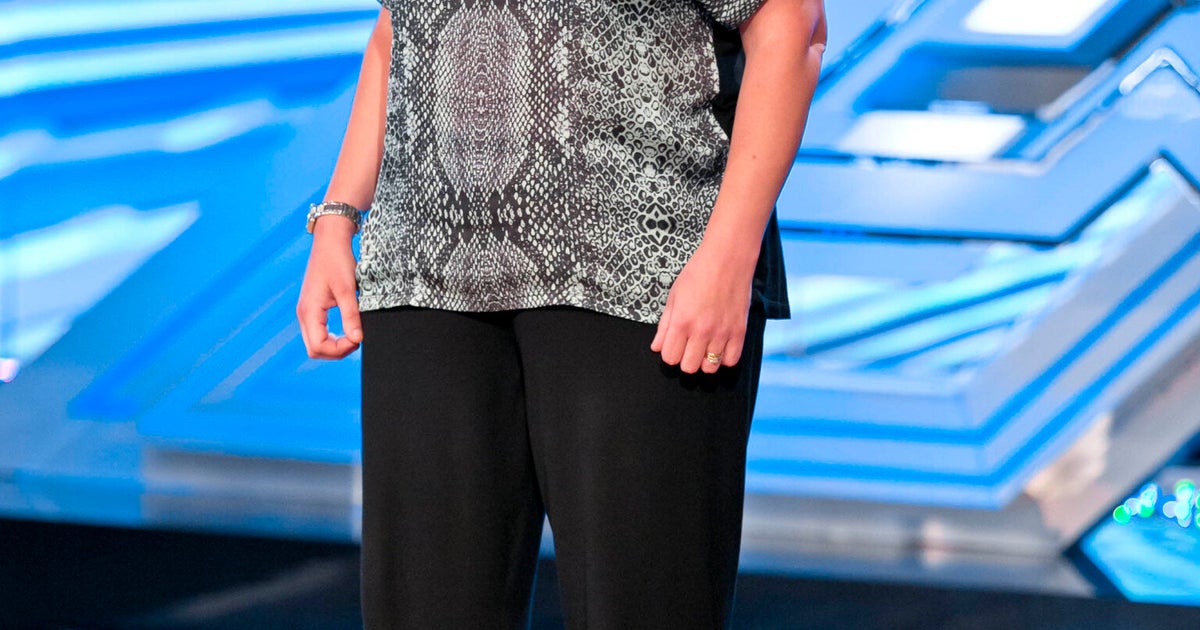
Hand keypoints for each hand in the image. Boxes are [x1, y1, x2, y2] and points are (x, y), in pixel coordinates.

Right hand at [296, 218, 362, 359]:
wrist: (330, 241)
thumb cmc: (337, 261)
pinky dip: (331, 338)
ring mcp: (306, 312)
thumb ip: (351, 315)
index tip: (357, 340)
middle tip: (356, 341)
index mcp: (309, 311)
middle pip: (314, 349)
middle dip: (336, 351)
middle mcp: (304, 314)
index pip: (318, 347)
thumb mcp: (348, 289)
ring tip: (353, 336)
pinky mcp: (312, 308)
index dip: (339, 350)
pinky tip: (346, 330)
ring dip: (334, 346)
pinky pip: (318, 332)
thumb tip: (357, 339)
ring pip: (315, 343)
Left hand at [650, 241, 754, 373]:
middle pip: (688, 367)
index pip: (669, 357)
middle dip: (685, 359)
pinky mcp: (739, 331)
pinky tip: (720, 346)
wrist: (727, 258)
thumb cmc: (697, 273)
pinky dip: (724, 358)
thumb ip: (665, 325)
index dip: (669, 353)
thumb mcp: (674, 296)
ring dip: (704, 361)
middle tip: (688, 346)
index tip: (674, 344)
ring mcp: (722, 332)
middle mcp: (701, 330)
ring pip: (709, 368)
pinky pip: (731, 361)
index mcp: (681, 321)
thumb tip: (657, 348)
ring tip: (705, 346)